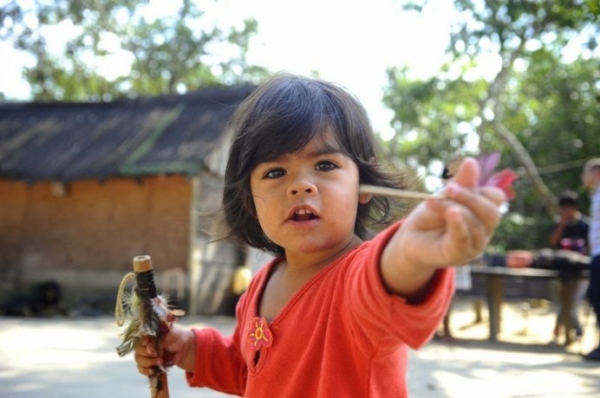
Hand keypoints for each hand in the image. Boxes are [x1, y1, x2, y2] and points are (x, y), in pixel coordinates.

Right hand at [133, 324, 194, 375]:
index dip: (143, 343)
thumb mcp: (170, 335)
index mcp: (148, 334)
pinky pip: (141, 369)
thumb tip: (149, 347)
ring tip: (160, 361)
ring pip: (139, 360)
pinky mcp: (148, 364)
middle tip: (157, 354)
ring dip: (148, 363)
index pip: (139, 339)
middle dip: (147, 354)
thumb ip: (160, 340)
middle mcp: (144, 344)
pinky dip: (146, 371)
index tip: (150, 346)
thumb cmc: (175, 337)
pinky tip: (152, 371)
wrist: (183, 348)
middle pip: (137, 351)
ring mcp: (145, 355)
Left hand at [381, 157, 505, 295]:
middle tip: (448, 188)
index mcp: (483, 213)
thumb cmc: (432, 216)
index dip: (480, 189)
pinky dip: (458, 225)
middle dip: (470, 198)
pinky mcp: (458, 255)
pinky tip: (452, 213)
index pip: (496, 198)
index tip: (455, 183)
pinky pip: (463, 240)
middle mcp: (484, 231)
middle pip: (491, 213)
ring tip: (431, 201)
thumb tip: (471, 161)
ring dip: (453, 208)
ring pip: (475, 225)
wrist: (411, 238)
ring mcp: (473, 245)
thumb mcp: (445, 196)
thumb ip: (460, 183)